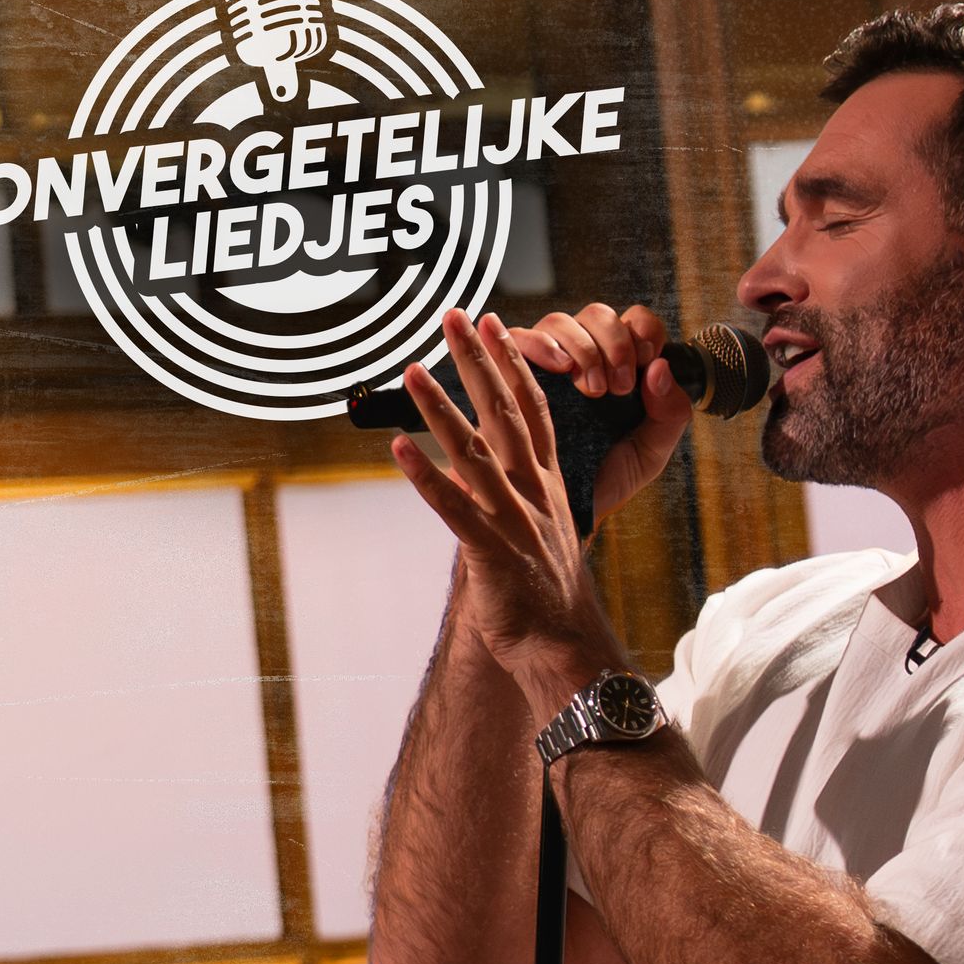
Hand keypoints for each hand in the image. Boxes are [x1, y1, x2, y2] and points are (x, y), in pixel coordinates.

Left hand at [392, 308, 620, 693]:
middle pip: (505, 415)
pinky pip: (454, 510)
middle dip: (477, 362)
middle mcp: (533, 494)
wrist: (564, 647)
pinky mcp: (490, 553)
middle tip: (452, 316)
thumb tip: (477, 469)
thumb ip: (516, 495)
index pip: (533, 412)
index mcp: (548, 486)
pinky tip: (398, 449)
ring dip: (441, 408)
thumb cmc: (547, 594)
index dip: (514, 364)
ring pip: (474, 453)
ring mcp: (513, 521)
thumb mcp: (542, 532)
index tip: (494, 325)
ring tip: (412, 368)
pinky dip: (426, 478)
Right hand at [511, 302, 692, 521]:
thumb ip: (669, 415)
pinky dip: (541, 343)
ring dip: (583, 346)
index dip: (644, 333)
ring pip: (561, 321)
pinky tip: (558, 367)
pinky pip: (520, 338)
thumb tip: (661, 370)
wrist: (559, 518)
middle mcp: (583, 359)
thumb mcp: (648, 455)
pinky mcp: (510, 373)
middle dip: (614, 342)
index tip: (645, 365)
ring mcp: (546, 364)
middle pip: (599, 315)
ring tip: (590, 388)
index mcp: (620, 370)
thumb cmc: (602, 483)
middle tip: (617, 387)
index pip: (636, 324)